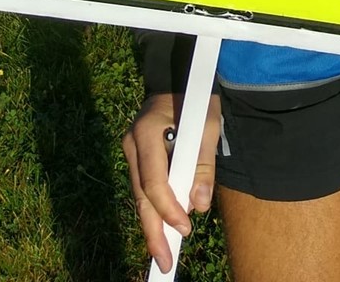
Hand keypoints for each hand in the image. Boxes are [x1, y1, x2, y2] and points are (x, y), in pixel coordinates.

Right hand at [122, 91, 220, 269]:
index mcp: (147, 132)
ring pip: (140, 195)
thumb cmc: (197, 99)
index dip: (168, 209)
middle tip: (164, 262)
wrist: (181, 76)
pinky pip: (144, 187)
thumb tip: (200, 206)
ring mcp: (131, 149)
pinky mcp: (137, 155)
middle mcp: (132, 143)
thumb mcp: (209, 127)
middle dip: (153, 231)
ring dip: (153, 224)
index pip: (153, 182)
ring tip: (163, 254)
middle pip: (141, 195)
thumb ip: (204, 166)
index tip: (185, 229)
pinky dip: (154, 208)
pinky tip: (161, 230)